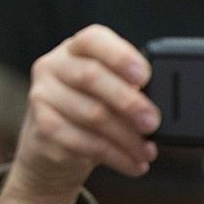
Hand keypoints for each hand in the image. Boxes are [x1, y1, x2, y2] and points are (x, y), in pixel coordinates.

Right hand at [8, 26, 158, 199]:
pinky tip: (133, 163)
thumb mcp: (108, 91)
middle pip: (91, 77)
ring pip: (92, 115)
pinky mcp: (42, 128)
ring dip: (127, 137)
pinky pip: (84, 143)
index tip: (145, 76)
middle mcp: (52, 67)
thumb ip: (128, 88)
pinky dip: (116, 156)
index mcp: (73, 49)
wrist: (51, 147)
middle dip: (129, 102)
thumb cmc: (90, 111)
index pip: (92, 39)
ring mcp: (42, 96)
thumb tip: (161, 105)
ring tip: (147, 151)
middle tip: (153, 123)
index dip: (120, 55)